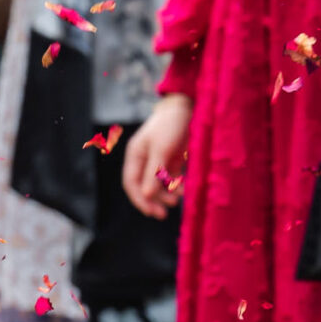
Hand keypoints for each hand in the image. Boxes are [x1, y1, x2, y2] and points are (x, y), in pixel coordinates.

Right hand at [121, 94, 191, 217]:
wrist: (189, 107)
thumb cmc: (171, 125)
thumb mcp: (161, 149)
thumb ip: (153, 172)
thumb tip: (147, 196)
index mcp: (135, 154)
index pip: (131, 182)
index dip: (139, 199)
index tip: (152, 212)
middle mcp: (145, 158)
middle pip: (144, 186)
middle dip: (153, 200)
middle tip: (163, 214)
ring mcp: (159, 159)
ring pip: (158, 184)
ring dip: (166, 194)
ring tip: (178, 199)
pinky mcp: (173, 159)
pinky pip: (171, 178)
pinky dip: (176, 185)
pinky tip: (184, 189)